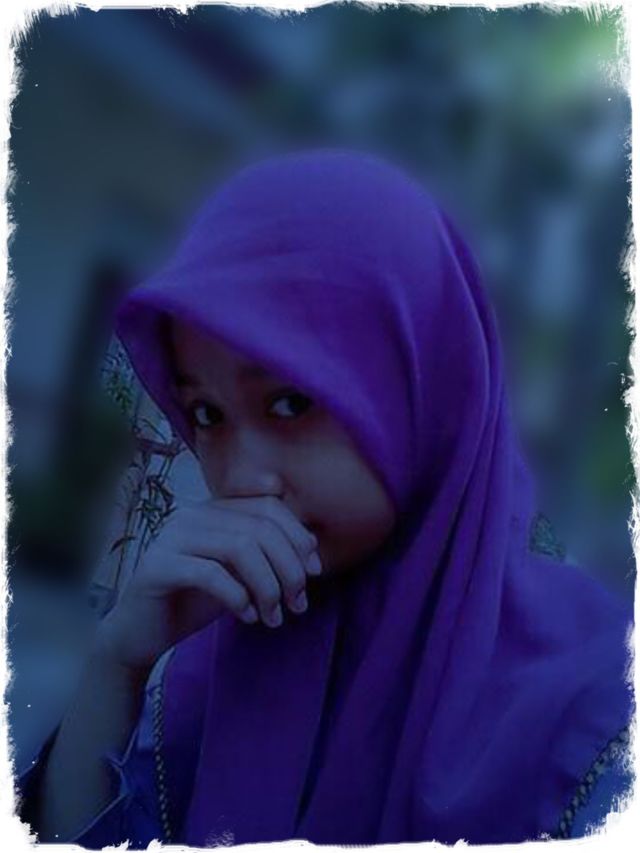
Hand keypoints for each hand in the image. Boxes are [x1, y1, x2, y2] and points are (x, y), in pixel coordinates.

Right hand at [95, 496, 321, 670]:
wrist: (141, 634)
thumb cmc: (194, 601)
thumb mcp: (239, 574)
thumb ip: (267, 556)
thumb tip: (312, 549)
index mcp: (214, 509)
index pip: (269, 507)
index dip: (298, 537)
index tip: (314, 573)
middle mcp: (191, 514)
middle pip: (259, 528)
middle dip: (289, 568)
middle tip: (298, 604)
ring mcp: (171, 536)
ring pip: (240, 547)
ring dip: (268, 586)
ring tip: (274, 616)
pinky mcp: (156, 566)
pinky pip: (210, 573)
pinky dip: (238, 596)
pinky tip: (248, 617)